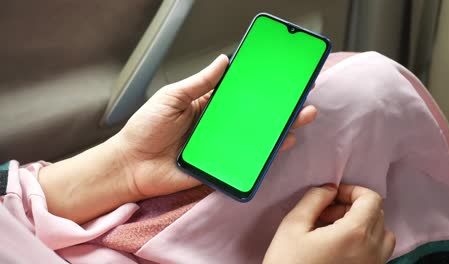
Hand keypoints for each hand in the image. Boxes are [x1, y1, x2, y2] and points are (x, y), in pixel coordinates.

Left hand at [114, 54, 317, 198]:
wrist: (131, 165)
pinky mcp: (219, 166)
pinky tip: (280, 144)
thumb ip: (199, 82)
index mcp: (206, 104)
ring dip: (278, 128)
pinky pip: (244, 160)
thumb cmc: (145, 129)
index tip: (279, 77)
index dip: (258, 85)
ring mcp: (220, 146)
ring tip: (300, 117)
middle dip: (278, 106)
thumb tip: (222, 61)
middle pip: (253, 114)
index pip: (238, 92)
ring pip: (254, 136)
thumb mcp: (171, 97)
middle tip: (300, 96)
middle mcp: (217, 124)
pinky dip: (263, 154)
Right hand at [263, 184, 395, 263]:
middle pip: (377, 213)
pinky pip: (380, 251)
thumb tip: (330, 189)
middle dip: (352, 207)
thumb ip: (314, 199)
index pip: (371, 199)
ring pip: (382, 233)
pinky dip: (366, 241)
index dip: (352, 190)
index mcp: (355, 234)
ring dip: (363, 224)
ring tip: (335, 231)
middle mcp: (372, 250)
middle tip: (325, 215)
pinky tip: (341, 247)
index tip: (332, 196)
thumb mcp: (293, 226)